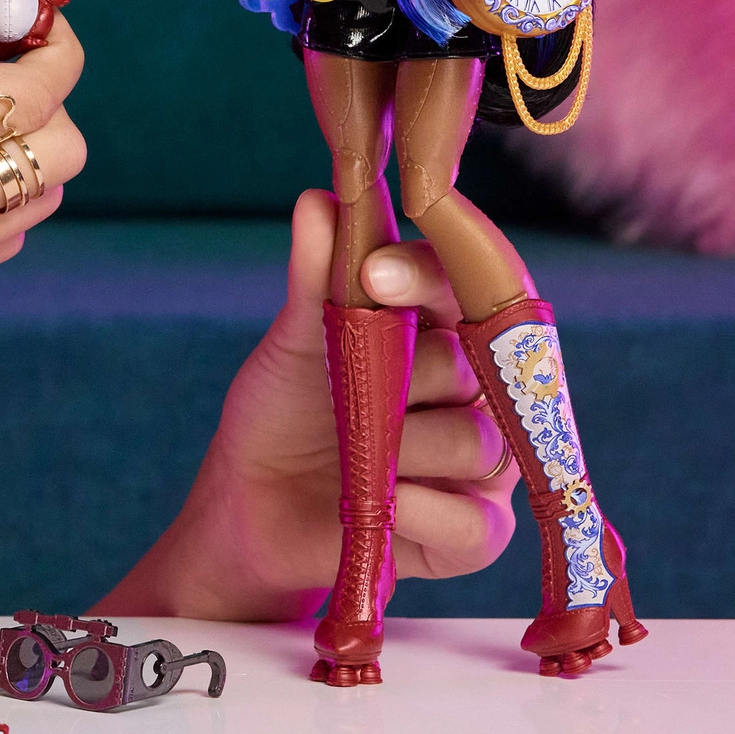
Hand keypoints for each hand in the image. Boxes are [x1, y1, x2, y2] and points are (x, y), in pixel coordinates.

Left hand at [98, 189, 515, 619]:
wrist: (252, 502)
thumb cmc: (286, 409)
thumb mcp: (296, 340)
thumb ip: (317, 276)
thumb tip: (322, 200)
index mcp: (444, 332)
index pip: (470, 286)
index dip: (431, 275)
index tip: (374, 274)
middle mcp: (478, 392)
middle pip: (476, 364)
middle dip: (404, 372)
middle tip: (348, 386)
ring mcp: (482, 464)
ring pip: (476, 441)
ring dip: (401, 443)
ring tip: (353, 448)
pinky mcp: (475, 533)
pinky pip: (474, 520)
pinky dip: (421, 508)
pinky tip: (381, 498)